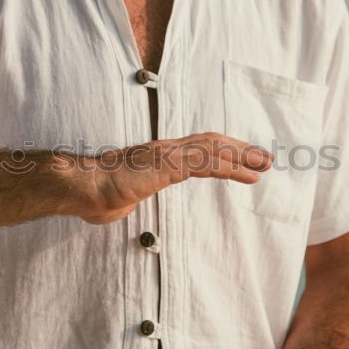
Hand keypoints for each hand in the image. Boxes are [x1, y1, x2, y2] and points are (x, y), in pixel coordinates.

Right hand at [67, 132, 272, 224]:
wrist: (82, 188)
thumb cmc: (96, 195)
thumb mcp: (121, 197)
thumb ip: (129, 198)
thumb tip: (122, 205)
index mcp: (157, 156)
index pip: (197, 149)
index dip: (222, 152)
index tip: (243, 161)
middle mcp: (166, 149)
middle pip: (212, 143)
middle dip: (240, 149)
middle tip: (265, 158)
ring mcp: (168, 154)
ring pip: (215, 149)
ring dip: (244, 156)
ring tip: (266, 163)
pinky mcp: (169, 165)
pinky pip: (208, 163)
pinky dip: (233, 167)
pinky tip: (249, 174)